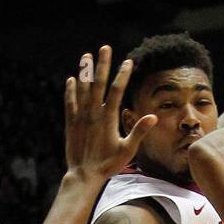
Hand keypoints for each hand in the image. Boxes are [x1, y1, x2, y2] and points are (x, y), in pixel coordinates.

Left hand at [64, 46, 156, 181]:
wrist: (84, 175)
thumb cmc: (108, 164)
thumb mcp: (128, 150)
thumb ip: (139, 131)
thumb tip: (153, 116)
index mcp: (108, 119)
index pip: (117, 90)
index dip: (123, 75)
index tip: (128, 61)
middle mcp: (93, 114)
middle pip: (99, 84)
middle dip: (103, 65)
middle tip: (105, 47)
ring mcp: (80, 117)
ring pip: (82, 89)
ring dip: (85, 72)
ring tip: (86, 56)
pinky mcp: (70, 123)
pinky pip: (70, 102)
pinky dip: (71, 90)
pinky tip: (72, 79)